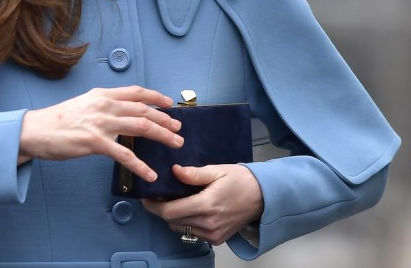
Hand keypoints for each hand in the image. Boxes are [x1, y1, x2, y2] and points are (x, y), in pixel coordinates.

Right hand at [18, 86, 182, 182]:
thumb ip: (103, 105)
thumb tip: (122, 112)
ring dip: (162, 136)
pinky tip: (149, 174)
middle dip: (165, 120)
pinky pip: (124, 154)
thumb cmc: (58, 120)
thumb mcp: (84, 104)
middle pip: (144, 110)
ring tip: (174, 144)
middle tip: (179, 129)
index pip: (136, 92)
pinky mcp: (95, 142)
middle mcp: (104, 105)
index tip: (170, 103)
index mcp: (102, 94)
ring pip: (141, 127)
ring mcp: (101, 123)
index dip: (156, 97)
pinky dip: (140, 165)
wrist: (35, 130)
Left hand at [141, 164, 263, 244]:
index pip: (170, 212)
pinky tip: (188, 209)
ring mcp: (213, 234)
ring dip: (173, 217)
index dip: (154, 206)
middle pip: (172, 221)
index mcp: (207, 205)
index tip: (146, 197)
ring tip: (173, 200)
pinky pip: (192, 233)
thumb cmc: (242, 181)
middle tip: (157, 196)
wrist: (264, 196)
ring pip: (180, 229)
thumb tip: (174, 171)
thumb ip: (193, 174)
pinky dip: (186, 222)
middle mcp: (209, 224)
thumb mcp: (217, 170)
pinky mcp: (217, 239)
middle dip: (161, 210)